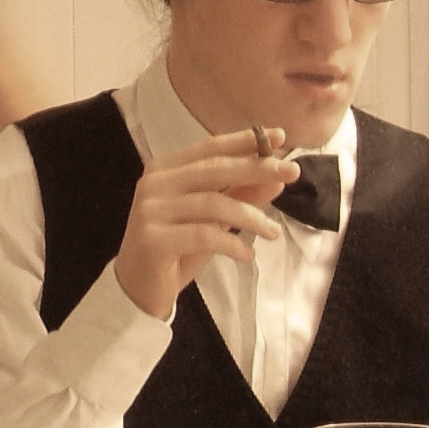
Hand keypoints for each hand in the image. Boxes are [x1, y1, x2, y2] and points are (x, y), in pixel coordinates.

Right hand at [113, 128, 295, 321]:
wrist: (137, 291)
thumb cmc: (176, 251)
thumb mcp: (213, 221)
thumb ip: (239, 196)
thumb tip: (276, 179)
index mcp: (164, 169)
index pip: (209, 148)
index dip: (245, 141)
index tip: (281, 137)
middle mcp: (154, 183)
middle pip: (214, 168)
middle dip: (257, 168)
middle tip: (291, 172)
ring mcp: (151, 210)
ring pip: (212, 203)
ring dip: (250, 216)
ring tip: (273, 232)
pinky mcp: (153, 239)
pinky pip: (203, 235)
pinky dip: (231, 244)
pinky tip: (247, 254)